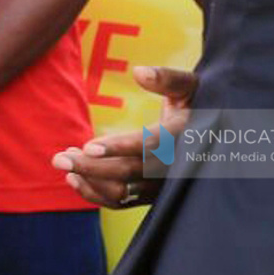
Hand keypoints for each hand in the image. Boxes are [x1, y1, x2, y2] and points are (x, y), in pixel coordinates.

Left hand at [52, 65, 196, 209]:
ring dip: (89, 180)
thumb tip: (139, 72)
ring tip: (65, 161)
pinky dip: (96, 194)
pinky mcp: (153, 195)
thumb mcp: (190, 85)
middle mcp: (176, 164)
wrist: (216, 138)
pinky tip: (75, 179)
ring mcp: (165, 184)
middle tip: (57, 157)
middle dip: (89, 166)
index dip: (119, 147)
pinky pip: (122, 202)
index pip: (150, 144)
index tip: (87, 146)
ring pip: (122, 191)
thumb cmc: (198, 104)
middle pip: (128, 171)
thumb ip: (167, 78)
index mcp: (185, 134)